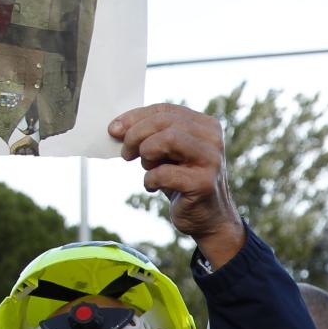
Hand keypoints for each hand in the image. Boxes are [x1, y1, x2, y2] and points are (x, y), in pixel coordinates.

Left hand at [109, 105, 244, 263]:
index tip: (114, 129)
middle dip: (136, 135)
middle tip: (125, 153)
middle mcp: (213, 140)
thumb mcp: (169, 153)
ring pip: (168, 139)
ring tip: (146, 168)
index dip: (135, 117)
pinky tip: (153, 187)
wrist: (208, 218)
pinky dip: (150, 180)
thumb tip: (117, 128)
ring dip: (147, 153)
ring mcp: (211, 161)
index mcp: (206, 126)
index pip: (166, 110)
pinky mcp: (204, 184)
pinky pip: (164, 173)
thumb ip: (152, 135)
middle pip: (165, 122)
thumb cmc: (183, 182)